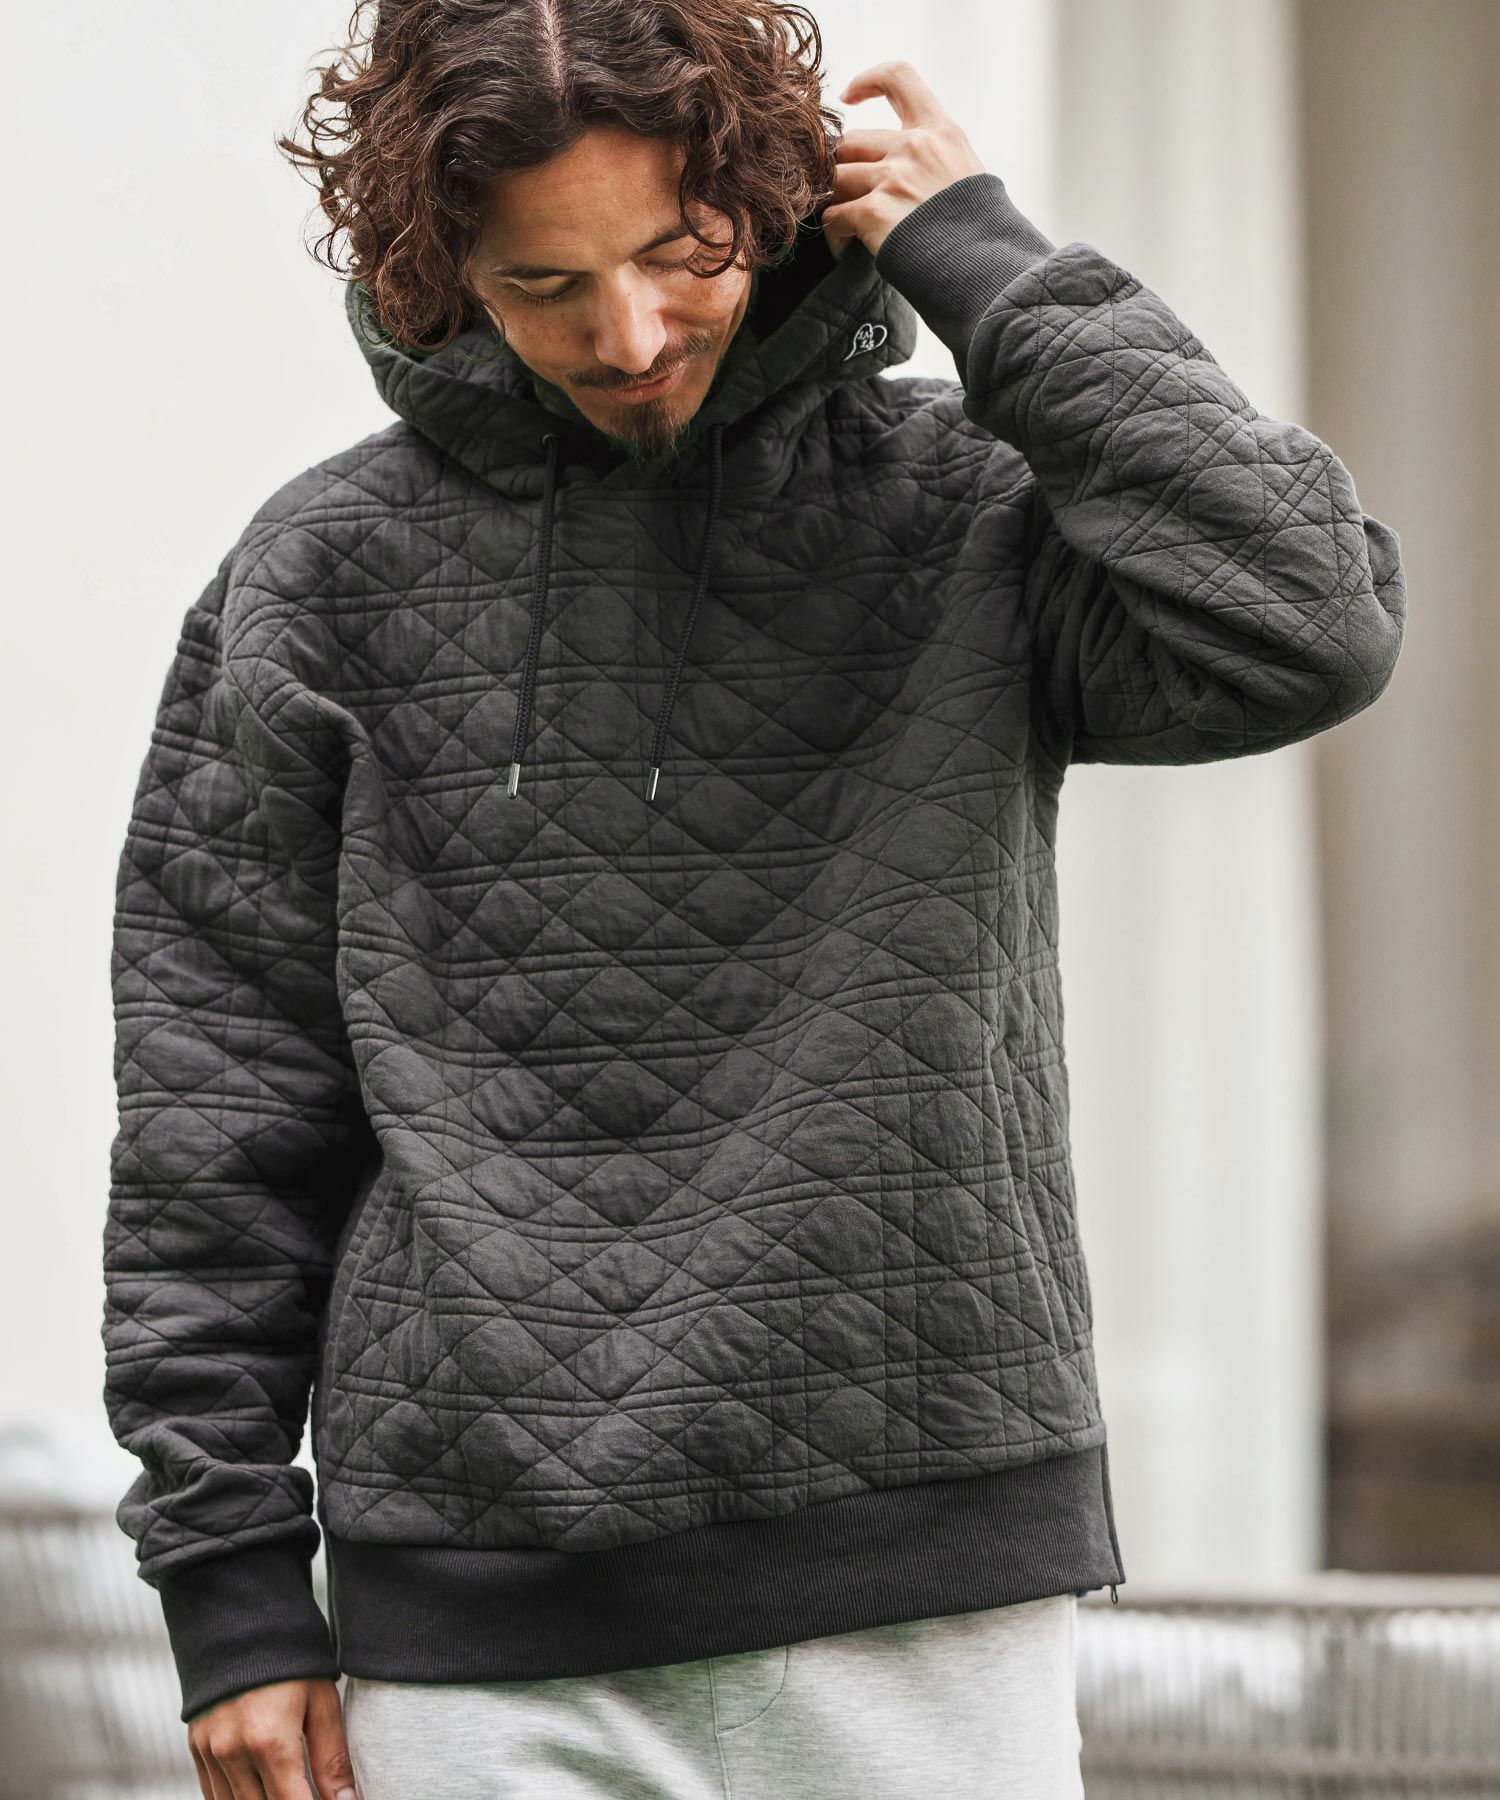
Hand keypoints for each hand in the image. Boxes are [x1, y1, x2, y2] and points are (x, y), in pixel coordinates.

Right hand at [187, 1677, 355, 1799]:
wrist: (242, 1622)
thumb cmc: (292, 1661)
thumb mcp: (321, 1702)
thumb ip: (332, 1758)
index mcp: (270, 1741)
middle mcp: (234, 1753)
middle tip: (306, 1791)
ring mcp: (210, 1753)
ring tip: (285, 1788)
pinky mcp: (196, 1749)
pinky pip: (213, 1796)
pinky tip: (258, 1792)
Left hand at [822, 60, 988, 260]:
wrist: (987, 269)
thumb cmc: (983, 233)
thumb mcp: (968, 175)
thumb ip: (935, 159)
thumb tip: (904, 162)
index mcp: (940, 131)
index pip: (898, 78)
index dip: (866, 81)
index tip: (849, 97)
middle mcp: (914, 147)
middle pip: (851, 141)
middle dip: (844, 168)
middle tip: (848, 195)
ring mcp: (892, 178)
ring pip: (836, 177)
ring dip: (836, 201)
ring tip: (847, 225)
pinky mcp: (874, 212)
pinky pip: (834, 216)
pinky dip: (834, 232)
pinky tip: (845, 245)